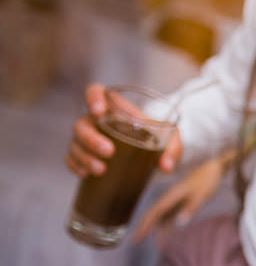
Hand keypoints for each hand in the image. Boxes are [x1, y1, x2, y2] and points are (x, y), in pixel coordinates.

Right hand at [66, 83, 181, 177]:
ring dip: (84, 156)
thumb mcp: (171, 139)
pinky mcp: (86, 155)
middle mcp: (98, 121)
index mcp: (115, 107)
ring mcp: (89, 138)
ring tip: (101, 170)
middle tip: (108, 151)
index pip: (96, 92)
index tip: (99, 111)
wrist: (153, 153)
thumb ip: (173, 149)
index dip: (93, 98)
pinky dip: (75, 166)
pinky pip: (72, 158)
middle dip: (91, 138)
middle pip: (82, 123)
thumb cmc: (159, 138)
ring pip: (75, 142)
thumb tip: (166, 166)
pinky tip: (85, 174)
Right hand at [131, 152, 230, 244]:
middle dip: (144, 226)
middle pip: (153, 214)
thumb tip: (179, 223)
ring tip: (149, 241)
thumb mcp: (202, 195)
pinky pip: (170, 214)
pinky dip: (165, 224)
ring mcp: (175, 198)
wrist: (214, 167)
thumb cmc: (208, 179)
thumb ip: (190, 208)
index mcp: (172, 195)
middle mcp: (170, 197)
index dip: (144, 224)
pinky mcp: (181, 200)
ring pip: (161, 215)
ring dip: (154, 227)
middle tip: (134, 240)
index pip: (154, 212)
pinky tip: (164, 232)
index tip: (136, 236)